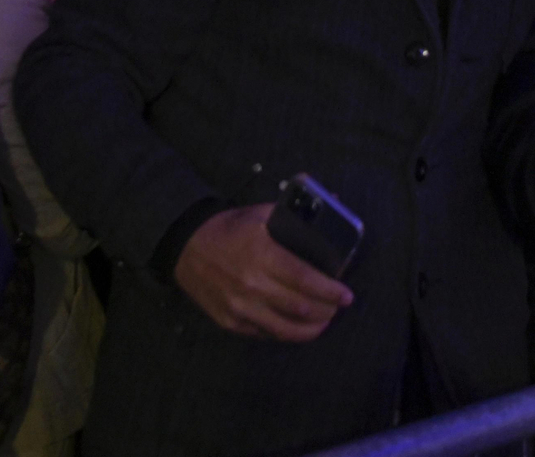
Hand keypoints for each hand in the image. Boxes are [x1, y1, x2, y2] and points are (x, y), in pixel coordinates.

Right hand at [174, 204, 353, 341]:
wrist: (187, 246)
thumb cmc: (231, 229)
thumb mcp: (263, 214)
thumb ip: (296, 216)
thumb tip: (332, 202)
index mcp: (263, 255)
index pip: (305, 279)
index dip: (330, 291)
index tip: (347, 295)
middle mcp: (251, 285)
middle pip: (300, 307)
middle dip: (326, 310)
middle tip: (339, 307)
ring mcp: (239, 308)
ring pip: (284, 329)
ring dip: (311, 329)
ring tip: (325, 321)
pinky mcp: (230, 322)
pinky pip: (265, 334)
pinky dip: (286, 332)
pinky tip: (298, 326)